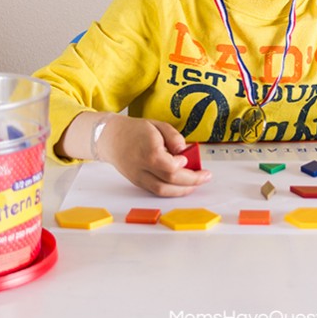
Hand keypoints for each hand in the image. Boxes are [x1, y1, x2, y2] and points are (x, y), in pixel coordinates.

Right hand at [96, 115, 211, 196]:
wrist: (110, 138)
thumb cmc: (135, 130)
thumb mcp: (157, 125)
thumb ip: (174, 137)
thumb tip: (185, 151)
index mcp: (148, 152)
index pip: (170, 167)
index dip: (184, 168)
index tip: (189, 160)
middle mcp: (142, 168)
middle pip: (168, 182)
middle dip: (191, 182)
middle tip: (205, 176)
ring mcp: (139, 178)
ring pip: (162, 191)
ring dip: (183, 190)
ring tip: (196, 183)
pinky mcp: (138, 183)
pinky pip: (157, 191)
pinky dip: (172, 190)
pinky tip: (182, 184)